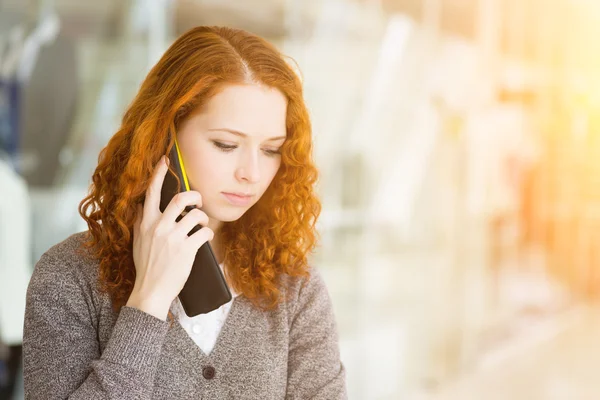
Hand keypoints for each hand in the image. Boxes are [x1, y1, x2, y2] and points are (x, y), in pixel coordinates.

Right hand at [127, 155, 213, 319]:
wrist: (150, 292)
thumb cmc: (146, 267)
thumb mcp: (138, 241)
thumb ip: (141, 222)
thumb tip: (143, 205)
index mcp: (145, 223)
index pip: (152, 192)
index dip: (159, 174)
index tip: (165, 160)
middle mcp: (158, 227)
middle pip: (182, 198)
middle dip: (196, 196)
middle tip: (199, 200)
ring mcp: (173, 238)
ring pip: (197, 214)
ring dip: (204, 218)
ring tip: (202, 224)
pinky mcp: (187, 249)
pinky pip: (205, 232)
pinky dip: (208, 233)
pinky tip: (205, 237)